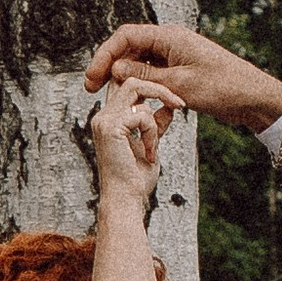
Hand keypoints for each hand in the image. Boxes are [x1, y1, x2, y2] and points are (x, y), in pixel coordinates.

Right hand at [87, 22, 281, 133]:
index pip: (125, 37)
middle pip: (128, 47)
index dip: (104, 56)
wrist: (253, 97)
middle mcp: (170, 41)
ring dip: (122, 76)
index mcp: (169, 36)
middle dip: (108, 66)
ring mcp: (175, 55)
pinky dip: (139, 83)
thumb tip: (115, 68)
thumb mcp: (180, 85)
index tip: (91, 78)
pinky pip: (152, 72)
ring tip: (108, 96)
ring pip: (139, 61)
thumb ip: (145, 76)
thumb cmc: (222, 87)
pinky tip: (132, 100)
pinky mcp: (180, 70)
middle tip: (91, 89)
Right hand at [88, 72, 177, 209]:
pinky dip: (152, 132)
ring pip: (136, 89)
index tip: (172, 98)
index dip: (148, 84)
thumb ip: (156, 123)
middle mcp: (102, 116)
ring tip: (154, 145)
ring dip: (155, 117)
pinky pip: (142, 114)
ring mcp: (104, 120)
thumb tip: (169, 107)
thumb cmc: (136, 179)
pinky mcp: (110, 127)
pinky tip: (149, 153)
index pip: (126, 86)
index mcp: (109, 119)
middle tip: (179, 104)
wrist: (126, 200)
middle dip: (159, 89)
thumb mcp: (151, 144)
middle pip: (131, 80)